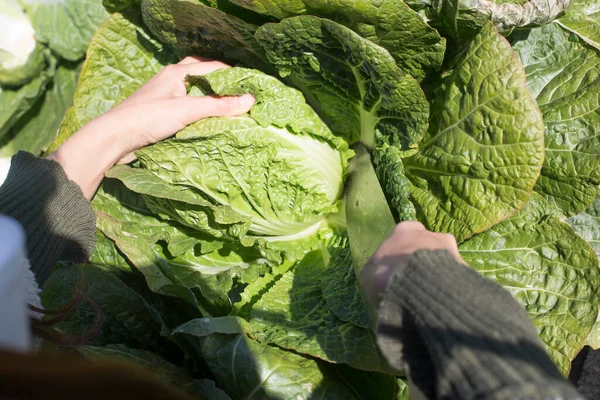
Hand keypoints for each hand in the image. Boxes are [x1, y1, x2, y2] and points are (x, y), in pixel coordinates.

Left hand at [47, 57, 254, 198]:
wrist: (115, 137)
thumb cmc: (148, 118)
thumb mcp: (188, 111)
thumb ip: (219, 106)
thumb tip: (250, 101)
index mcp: (177, 72)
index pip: (214, 68)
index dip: (234, 77)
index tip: (253, 88)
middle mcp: (171, 80)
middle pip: (203, 75)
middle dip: (222, 84)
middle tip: (242, 95)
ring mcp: (165, 96)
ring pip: (195, 92)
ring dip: (211, 98)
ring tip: (230, 108)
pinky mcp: (161, 112)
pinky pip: (187, 106)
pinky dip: (200, 111)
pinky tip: (209, 120)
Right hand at [360, 221, 464, 306]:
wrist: (419, 285)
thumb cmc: (387, 273)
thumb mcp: (370, 273)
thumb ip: (379, 269)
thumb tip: (383, 276)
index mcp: (405, 229)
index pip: (404, 234)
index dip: (401, 250)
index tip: (399, 266)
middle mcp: (431, 234)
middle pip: (427, 245)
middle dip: (423, 260)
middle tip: (416, 280)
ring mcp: (451, 250)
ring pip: (445, 260)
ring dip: (439, 273)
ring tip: (430, 293)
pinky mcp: (466, 269)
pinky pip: (456, 278)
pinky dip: (450, 287)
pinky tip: (442, 300)